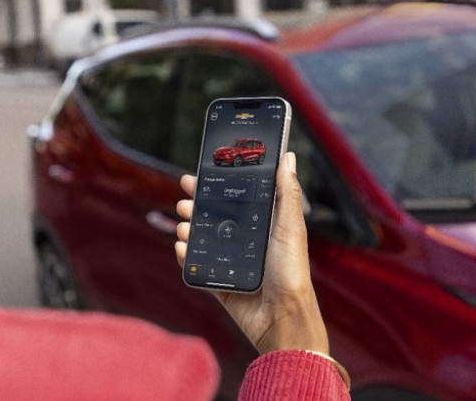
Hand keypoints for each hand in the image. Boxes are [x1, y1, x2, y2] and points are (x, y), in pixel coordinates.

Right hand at [175, 152, 329, 354]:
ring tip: (184, 223)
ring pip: (203, 239)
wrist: (282, 317)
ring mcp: (232, 262)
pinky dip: (187, 256)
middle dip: (196, 205)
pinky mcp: (221, 282)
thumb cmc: (292, 272)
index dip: (217, 185)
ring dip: (189, 228)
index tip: (199, 174)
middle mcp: (246, 242)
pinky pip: (198, 266)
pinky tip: (182, 247)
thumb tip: (287, 157)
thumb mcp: (291, 227)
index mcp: (264, 225)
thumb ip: (287, 193)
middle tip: (183, 198)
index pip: (236, 198)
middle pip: (214, 216)